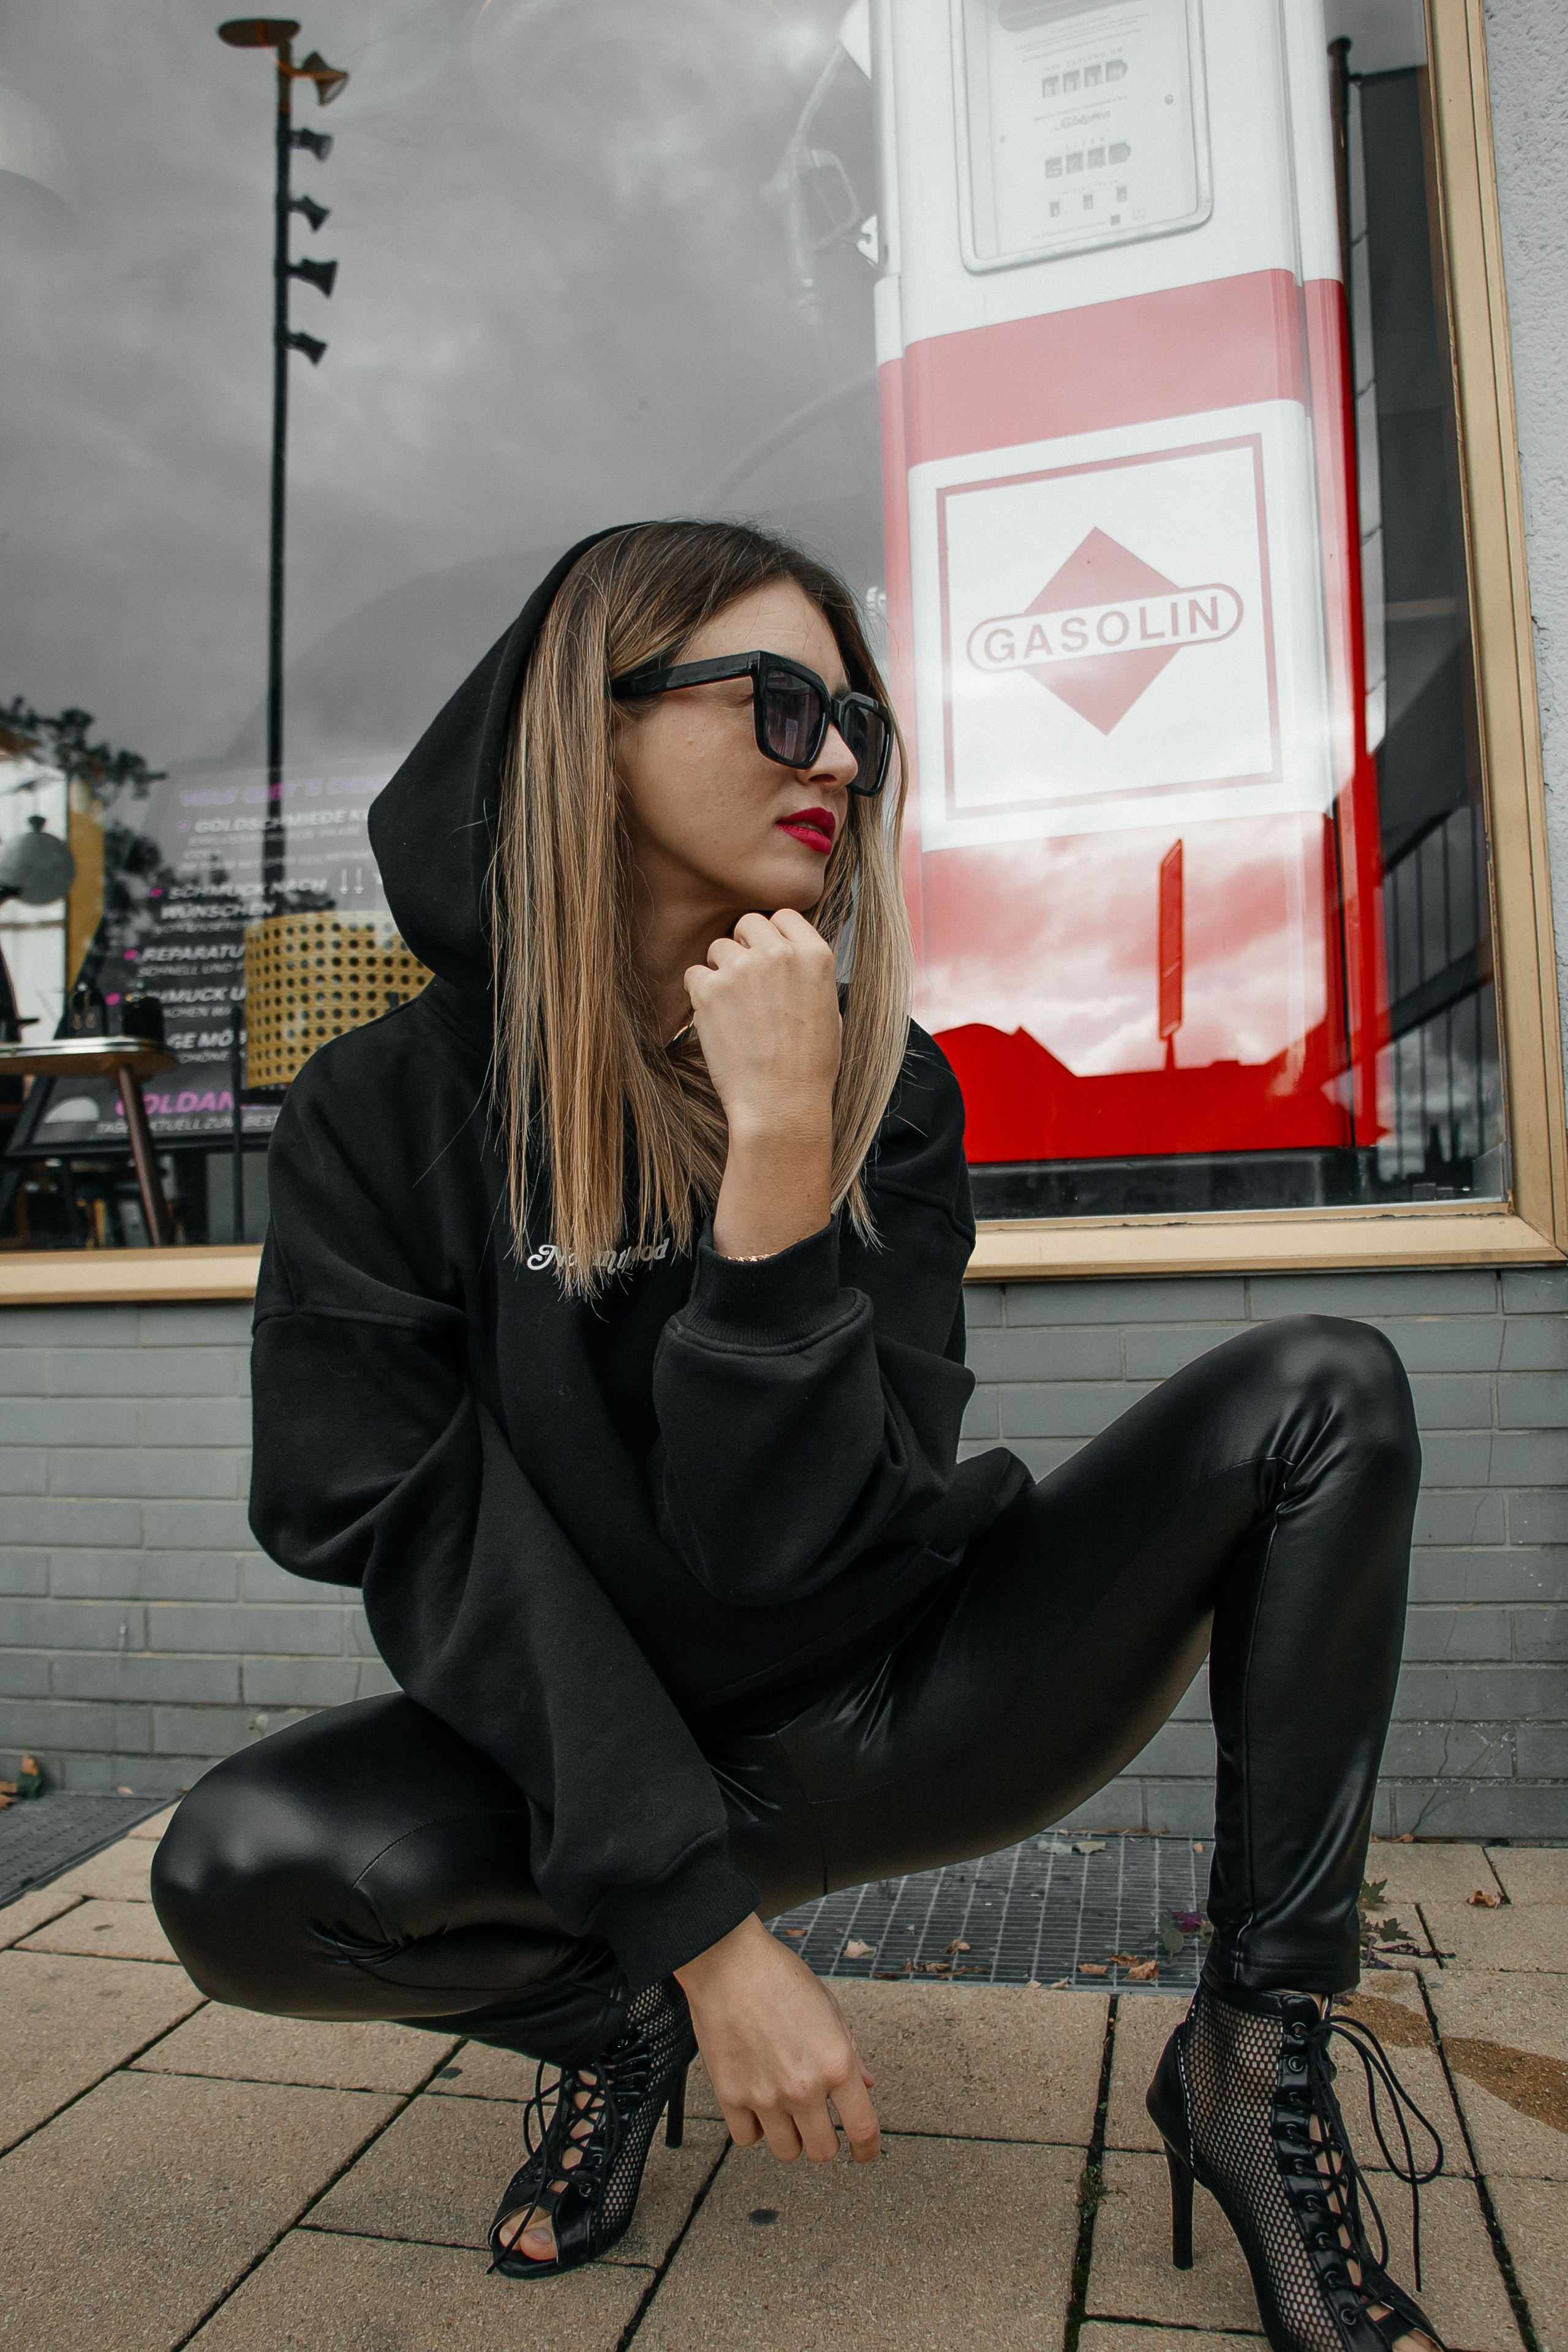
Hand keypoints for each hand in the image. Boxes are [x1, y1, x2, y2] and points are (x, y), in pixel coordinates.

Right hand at [674, 1914, 879, 2163]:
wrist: (727, 1962)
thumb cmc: (779, 1976)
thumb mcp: (829, 2008)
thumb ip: (851, 2054)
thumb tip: (867, 2086)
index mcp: (836, 2063)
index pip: (864, 2130)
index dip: (868, 2151)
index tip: (864, 2154)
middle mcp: (804, 2087)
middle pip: (823, 2151)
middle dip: (825, 2142)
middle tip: (819, 2125)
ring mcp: (766, 2095)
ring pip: (786, 2152)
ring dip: (791, 2138)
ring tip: (785, 2111)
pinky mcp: (731, 2096)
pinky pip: (747, 2138)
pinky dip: (754, 2128)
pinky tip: (756, 2105)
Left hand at [684, 909, 840, 1146]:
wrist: (782, 1105)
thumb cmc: (809, 1067)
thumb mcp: (829, 1011)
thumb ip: (809, 974)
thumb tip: (790, 956)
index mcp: (815, 955)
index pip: (783, 915)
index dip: (772, 934)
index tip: (768, 957)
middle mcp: (779, 953)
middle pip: (748, 923)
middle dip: (744, 946)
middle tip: (745, 982)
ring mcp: (742, 969)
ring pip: (718, 947)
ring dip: (720, 971)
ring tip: (733, 1009)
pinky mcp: (710, 990)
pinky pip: (694, 974)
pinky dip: (699, 994)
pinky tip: (716, 1020)